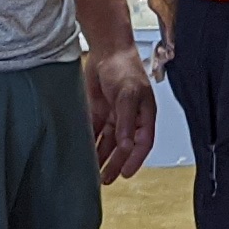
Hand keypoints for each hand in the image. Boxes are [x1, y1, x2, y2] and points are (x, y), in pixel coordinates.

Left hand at [82, 42, 158, 183]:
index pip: (142, 143)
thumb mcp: (128, 94)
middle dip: (116, 163)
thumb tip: (126, 146)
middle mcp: (130, 119)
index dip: (135, 160)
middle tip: (106, 179)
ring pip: (108, 142)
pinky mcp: (99, 112)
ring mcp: (114, 116)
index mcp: (144, 115)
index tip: (126, 173)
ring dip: (102, 157)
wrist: (106, 50)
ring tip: (94, 173)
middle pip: (124, 147)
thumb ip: (127, 121)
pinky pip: (95, 132)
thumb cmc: (125, 67)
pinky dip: (90, 143)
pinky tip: (84, 153)